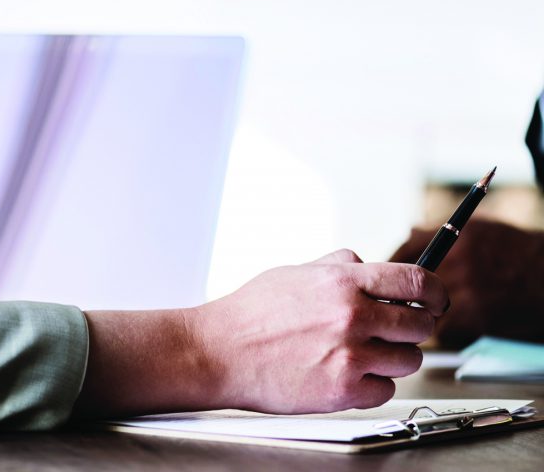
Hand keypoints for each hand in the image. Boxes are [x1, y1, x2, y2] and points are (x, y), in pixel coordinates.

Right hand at [193, 249, 446, 413]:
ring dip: (392, 357)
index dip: (435, 291)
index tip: (436, 299)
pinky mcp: (343, 391)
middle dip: (412, 327)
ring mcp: (350, 356)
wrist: (219, 351)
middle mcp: (352, 316)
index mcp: (342, 282)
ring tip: (361, 353)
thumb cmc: (251, 313)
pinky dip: (372, 384)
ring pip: (409, 360)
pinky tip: (346, 373)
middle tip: (394, 330)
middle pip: (422, 324)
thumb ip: (338, 266)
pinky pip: (386, 390)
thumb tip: (368, 264)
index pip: (418, 281)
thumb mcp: (295, 272)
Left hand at [391, 218, 543, 348]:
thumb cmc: (519, 253)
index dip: (388, 272)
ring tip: (439, 315)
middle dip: (401, 299)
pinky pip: (446, 332)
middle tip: (400, 307)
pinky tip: (465, 325)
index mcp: (456, 239)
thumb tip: (409, 233)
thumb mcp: (482, 230)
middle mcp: (458, 261)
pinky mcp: (477, 317)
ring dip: (424, 318)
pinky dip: (451, 333)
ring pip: (422, 311)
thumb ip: (443, 235)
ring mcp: (467, 289)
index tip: (383, 284)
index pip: (402, 253)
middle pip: (407, 285)